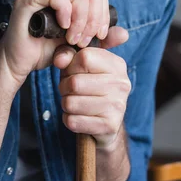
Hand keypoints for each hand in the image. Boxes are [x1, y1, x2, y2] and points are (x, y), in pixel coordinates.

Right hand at [0, 0, 110, 85]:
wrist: (19, 64)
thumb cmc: (46, 52)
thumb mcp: (80, 45)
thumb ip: (101, 39)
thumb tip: (125, 34)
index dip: (103, 14)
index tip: (98, 37)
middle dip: (93, 19)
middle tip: (83, 41)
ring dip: (81, 19)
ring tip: (72, 38)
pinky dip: (66, 11)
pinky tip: (63, 27)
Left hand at [53, 27, 129, 148]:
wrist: (105, 122)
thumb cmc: (88, 86)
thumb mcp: (78, 66)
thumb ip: (67, 54)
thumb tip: (59, 61)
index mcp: (117, 65)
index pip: (84, 58)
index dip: (70, 66)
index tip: (73, 72)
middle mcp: (121, 84)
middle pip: (74, 83)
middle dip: (64, 88)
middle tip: (70, 91)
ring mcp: (118, 106)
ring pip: (70, 103)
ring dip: (65, 104)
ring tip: (75, 103)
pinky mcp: (110, 125)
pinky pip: (72, 121)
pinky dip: (69, 119)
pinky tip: (79, 116)